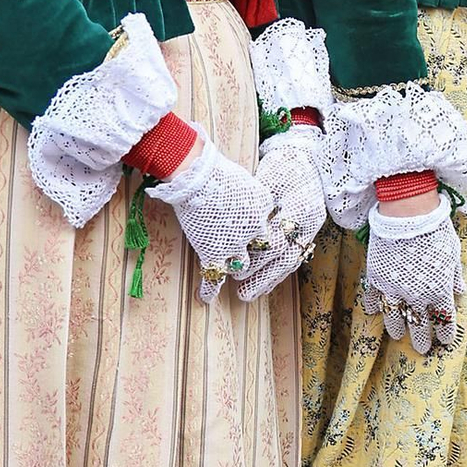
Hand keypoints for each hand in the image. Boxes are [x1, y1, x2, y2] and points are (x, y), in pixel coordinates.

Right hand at [147, 137, 278, 302]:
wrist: (197, 176)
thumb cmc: (215, 168)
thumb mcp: (243, 177)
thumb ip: (248, 190)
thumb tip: (248, 199)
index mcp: (263, 204)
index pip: (269, 222)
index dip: (261, 227)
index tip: (256, 231)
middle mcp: (255, 227)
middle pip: (262, 248)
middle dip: (256, 253)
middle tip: (250, 257)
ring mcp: (235, 243)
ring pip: (242, 265)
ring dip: (236, 268)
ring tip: (231, 273)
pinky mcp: (214, 253)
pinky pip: (214, 277)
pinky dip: (209, 290)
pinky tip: (205, 298)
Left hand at [235, 133, 327, 300]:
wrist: (308, 155)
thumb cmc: (283, 163)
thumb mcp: (266, 179)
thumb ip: (255, 206)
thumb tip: (235, 232)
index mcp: (299, 205)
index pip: (277, 240)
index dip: (257, 257)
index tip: (237, 268)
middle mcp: (310, 221)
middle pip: (286, 256)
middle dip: (263, 277)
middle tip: (242, 293)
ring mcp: (313, 227)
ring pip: (292, 260)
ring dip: (270, 279)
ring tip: (250, 294)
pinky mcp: (310, 231)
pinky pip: (295, 255)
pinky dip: (279, 271)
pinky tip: (265, 283)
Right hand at [361, 199, 463, 354]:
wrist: (407, 213)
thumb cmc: (436, 229)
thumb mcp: (453, 253)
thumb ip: (455, 276)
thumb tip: (461, 291)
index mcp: (440, 291)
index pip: (444, 320)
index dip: (445, 332)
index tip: (445, 339)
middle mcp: (417, 295)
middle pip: (419, 326)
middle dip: (422, 339)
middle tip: (422, 349)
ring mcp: (394, 288)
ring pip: (394, 318)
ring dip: (397, 329)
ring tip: (398, 335)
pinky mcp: (376, 278)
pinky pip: (374, 299)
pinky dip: (374, 307)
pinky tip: (375, 312)